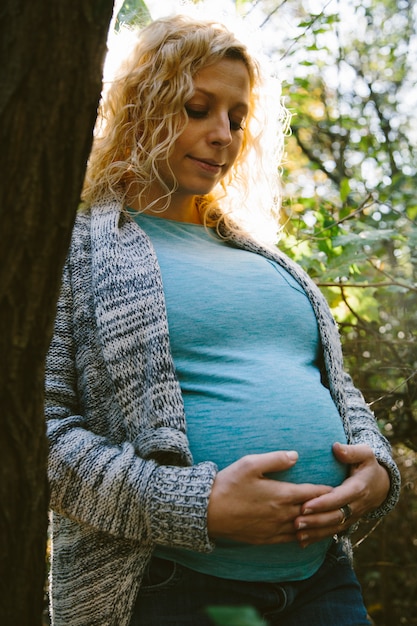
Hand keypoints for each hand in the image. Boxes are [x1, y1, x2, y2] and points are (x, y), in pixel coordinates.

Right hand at [207, 451, 332, 544]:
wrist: (208, 512)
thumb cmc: (228, 484)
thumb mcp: (250, 464)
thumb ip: (275, 459)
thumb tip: (296, 455)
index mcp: (281, 494)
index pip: (313, 493)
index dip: (327, 490)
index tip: (340, 487)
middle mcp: (282, 514)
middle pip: (313, 513)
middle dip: (328, 509)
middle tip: (342, 506)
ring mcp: (274, 529)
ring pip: (305, 529)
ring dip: (318, 525)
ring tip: (331, 523)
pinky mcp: (265, 539)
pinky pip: (291, 540)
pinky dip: (303, 537)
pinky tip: (306, 535)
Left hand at [294, 442, 390, 547]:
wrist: (380, 485)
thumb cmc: (367, 465)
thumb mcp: (365, 454)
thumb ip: (351, 452)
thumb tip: (336, 447)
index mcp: (358, 488)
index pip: (339, 498)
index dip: (323, 503)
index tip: (305, 505)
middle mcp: (355, 505)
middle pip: (335, 516)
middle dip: (315, 521)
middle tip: (296, 522)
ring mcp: (352, 516)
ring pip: (333, 527)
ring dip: (315, 532)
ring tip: (297, 533)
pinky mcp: (346, 522)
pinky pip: (332, 532)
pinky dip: (318, 538)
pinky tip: (302, 542)